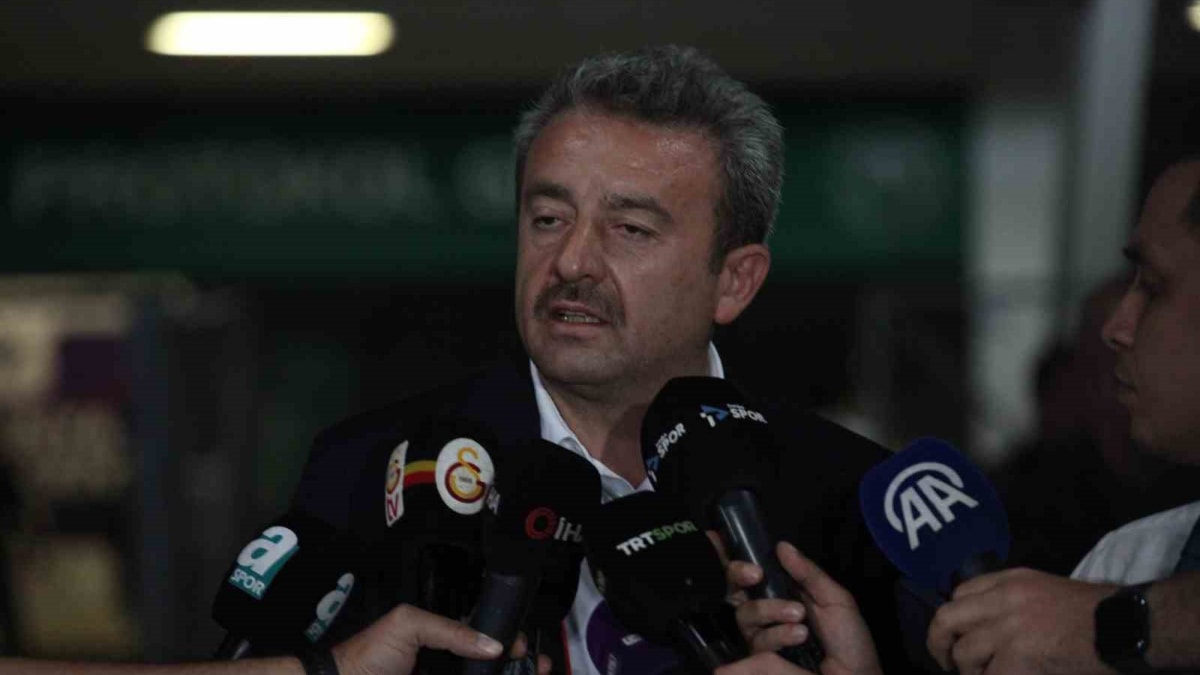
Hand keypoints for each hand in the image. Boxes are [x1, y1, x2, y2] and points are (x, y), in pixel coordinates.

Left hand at [332, 604, 550, 674]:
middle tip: (538, 668)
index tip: (524, 648)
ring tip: (533, 674)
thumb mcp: (410, 626)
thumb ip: (452, 631)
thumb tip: (494, 644)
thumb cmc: (369, 654)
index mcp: (443, 641)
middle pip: (492, 666)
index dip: (508, 641)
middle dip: (519, 666)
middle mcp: (450, 666)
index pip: (484, 639)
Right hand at [727, 542, 882, 674]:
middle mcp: (768, 613)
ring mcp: (762, 637)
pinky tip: (799, 635)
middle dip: (738, 576)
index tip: (722, 542)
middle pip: (737, 591)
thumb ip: (808, 573)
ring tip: (799, 616)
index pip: (753, 575)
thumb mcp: (834, 600)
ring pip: (746, 615)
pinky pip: (757, 641)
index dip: (736, 561)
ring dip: (771, 610)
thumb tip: (781, 545)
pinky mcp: (761, 661)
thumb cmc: (849, 640)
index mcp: (785, 594)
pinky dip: (778, 634)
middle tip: (755, 574)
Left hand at [926, 568, 1114, 674]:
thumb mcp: (1044, 590)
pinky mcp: (1018, 658)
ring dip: (970, 670)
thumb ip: (1011, 600)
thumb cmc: (1093, 613)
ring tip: (987, 674)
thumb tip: (983, 623)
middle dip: (938, 643)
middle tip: (945, 661)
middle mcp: (1002, 599)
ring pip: (963, 653)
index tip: (955, 633)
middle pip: (946, 618)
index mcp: (1010, 580)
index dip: (954, 617)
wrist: (1124, 627)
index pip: (960, 593)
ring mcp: (1008, 629)